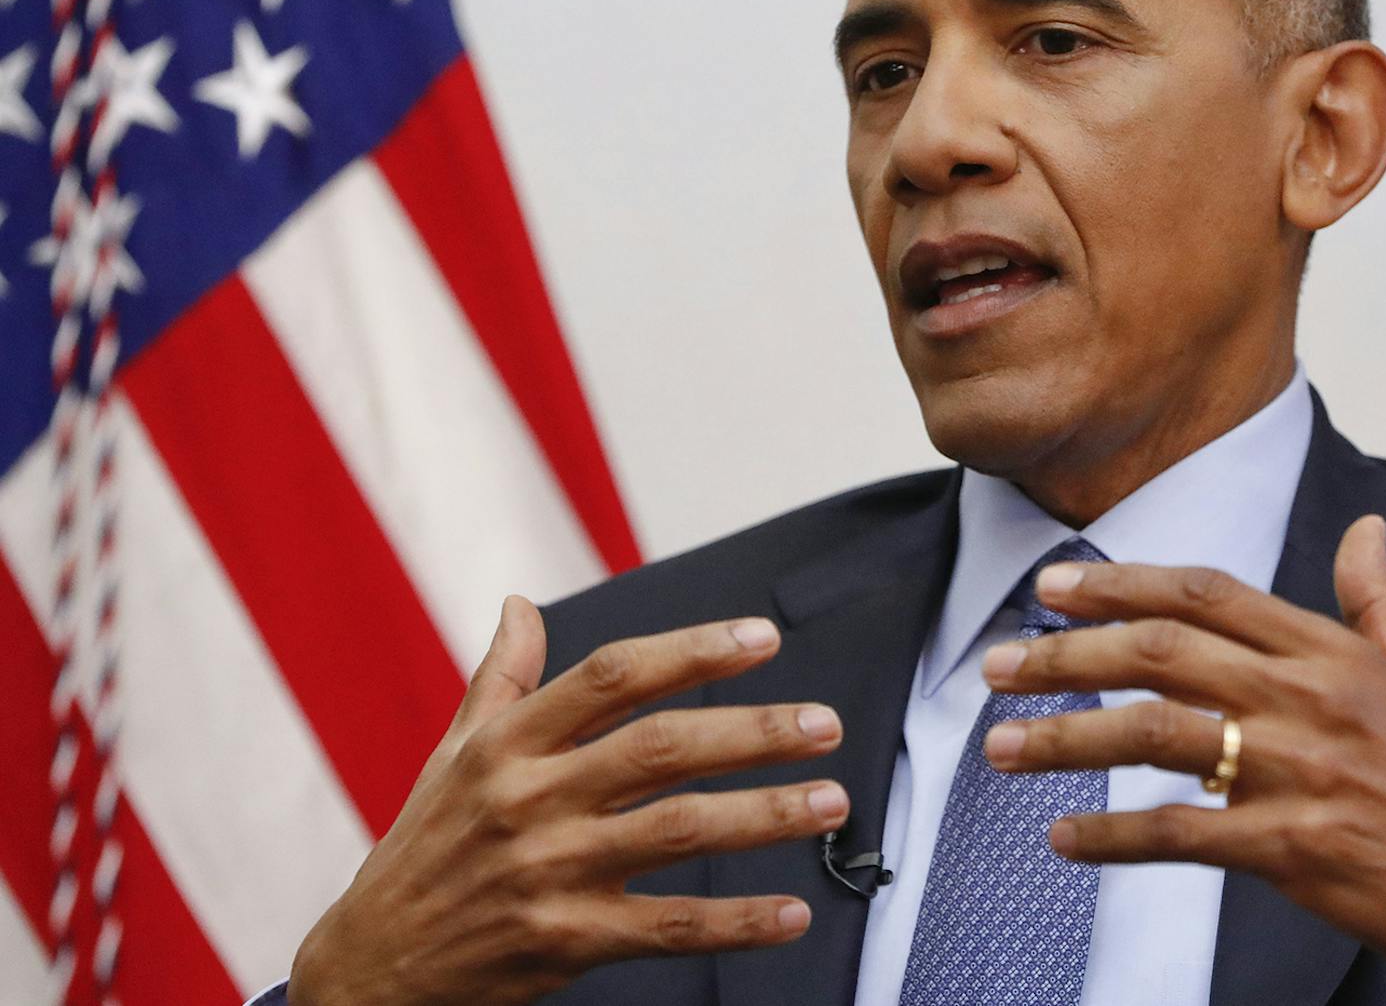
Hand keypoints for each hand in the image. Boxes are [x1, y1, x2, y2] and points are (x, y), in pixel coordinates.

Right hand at [288, 597, 849, 1005]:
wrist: (366, 972)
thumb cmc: (422, 852)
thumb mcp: (450, 758)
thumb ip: (501, 681)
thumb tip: (519, 604)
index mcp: (506, 744)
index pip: (613, 676)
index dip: (693, 650)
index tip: (763, 638)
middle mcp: (529, 798)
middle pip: (661, 747)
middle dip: (754, 731)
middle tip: (825, 724)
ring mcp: (547, 871)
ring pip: (678, 831)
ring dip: (766, 816)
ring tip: (831, 803)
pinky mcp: (563, 942)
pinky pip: (668, 928)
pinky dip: (736, 923)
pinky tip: (791, 912)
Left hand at [978, 516, 1385, 1005]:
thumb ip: (1378, 604)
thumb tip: (1365, 528)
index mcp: (1333, 652)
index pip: (1207, 593)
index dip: (1120, 585)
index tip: (1053, 588)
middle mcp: (1310, 698)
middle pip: (1162, 652)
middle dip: (1066, 655)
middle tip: (997, 666)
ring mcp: (1300, 772)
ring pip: (1155, 735)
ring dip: (1066, 739)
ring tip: (1003, 749)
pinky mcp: (1293, 849)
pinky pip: (1180, 833)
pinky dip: (1114, 835)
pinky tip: (1065, 838)